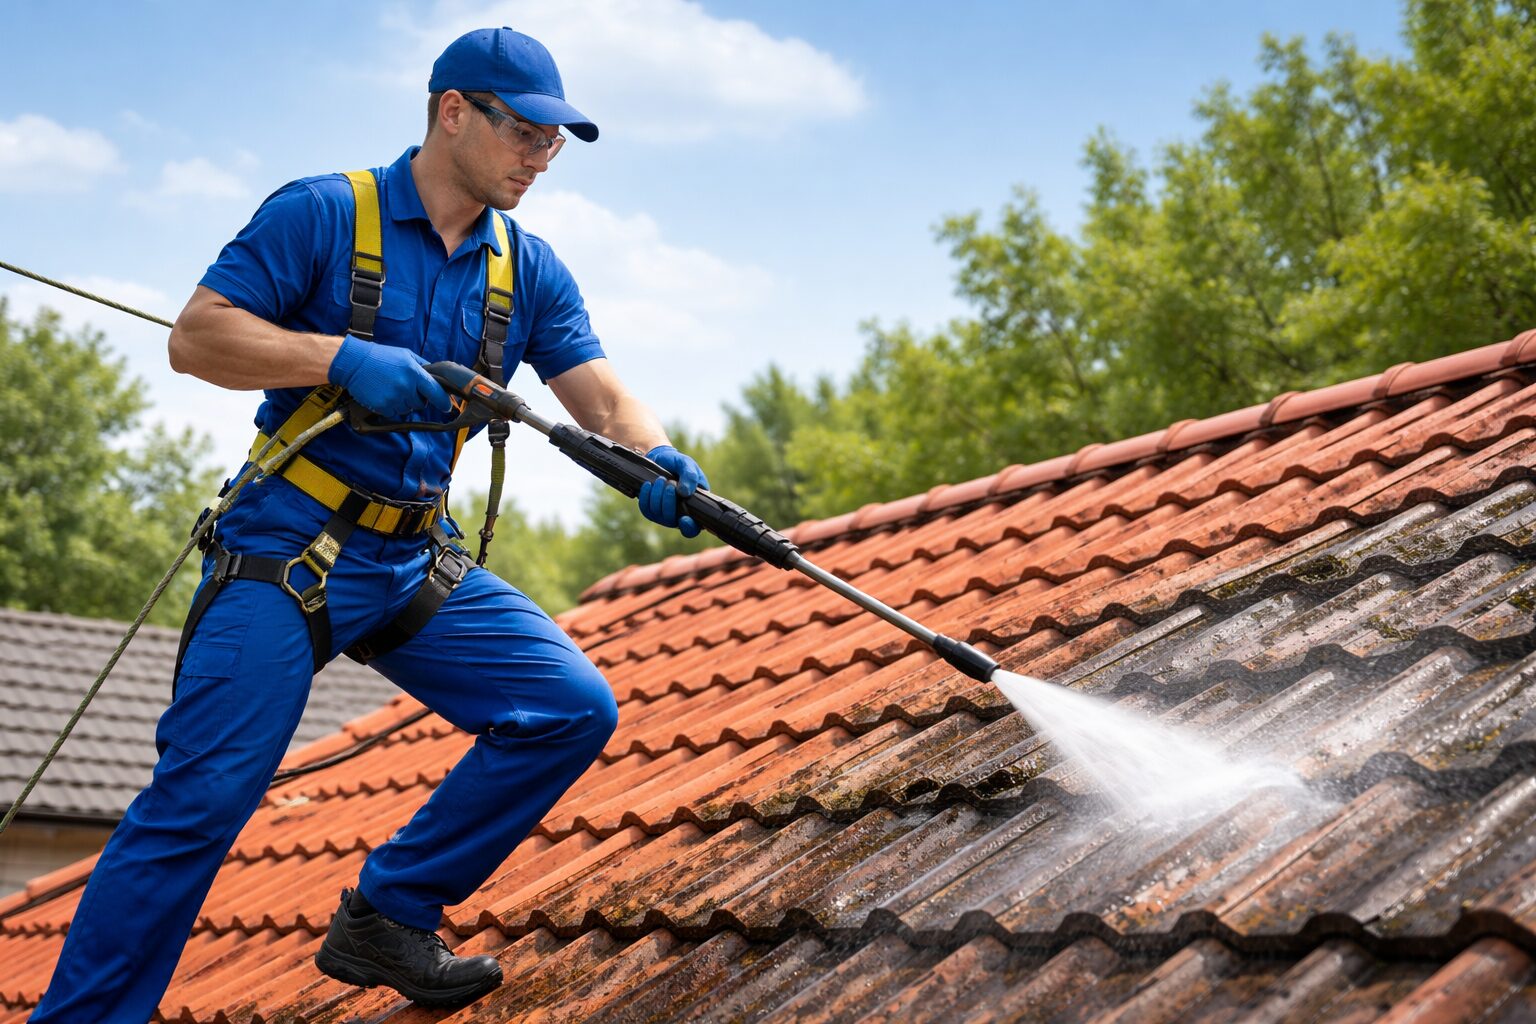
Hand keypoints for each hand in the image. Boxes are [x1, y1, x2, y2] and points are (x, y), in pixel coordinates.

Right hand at [327, 335, 452, 418]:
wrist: (354, 362)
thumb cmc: (381, 356)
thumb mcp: (405, 354)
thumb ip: (423, 366)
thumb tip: (437, 376)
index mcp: (414, 372)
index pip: (436, 392)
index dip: (443, 401)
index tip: (447, 406)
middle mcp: (406, 387)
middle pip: (421, 404)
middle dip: (417, 398)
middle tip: (406, 388)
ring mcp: (394, 398)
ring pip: (407, 409)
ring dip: (403, 402)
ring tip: (392, 388)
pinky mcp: (382, 407)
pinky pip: (394, 413)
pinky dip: (391, 407)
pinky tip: (384, 394)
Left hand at [639, 445, 708, 537]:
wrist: (662, 458)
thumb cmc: (678, 464)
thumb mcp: (688, 465)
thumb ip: (690, 476)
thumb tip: (684, 492)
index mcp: (696, 507)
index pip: (694, 527)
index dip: (689, 527)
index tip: (684, 518)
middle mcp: (680, 514)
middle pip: (671, 520)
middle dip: (668, 501)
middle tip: (669, 483)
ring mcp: (664, 513)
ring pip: (657, 514)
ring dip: (657, 496)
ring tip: (660, 480)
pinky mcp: (651, 509)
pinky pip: (646, 510)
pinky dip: (646, 497)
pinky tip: (648, 485)